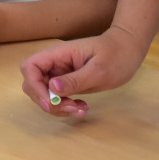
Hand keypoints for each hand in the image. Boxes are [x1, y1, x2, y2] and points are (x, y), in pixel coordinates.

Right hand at [19, 26, 147, 117]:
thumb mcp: (98, 70)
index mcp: (57, 54)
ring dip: (57, 107)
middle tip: (70, 107)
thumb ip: (75, 80)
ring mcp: (60, 74)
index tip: (52, 101)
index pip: (30, 68)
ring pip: (44, 94)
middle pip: (33, 84)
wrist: (128, 50)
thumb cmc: (115, 55)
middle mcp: (54, 64)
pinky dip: (66, 107)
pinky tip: (82, 107)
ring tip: (80, 110)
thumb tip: (52, 88)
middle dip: (47, 100)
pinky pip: (57, 98)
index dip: (35, 86)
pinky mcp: (67, 83)